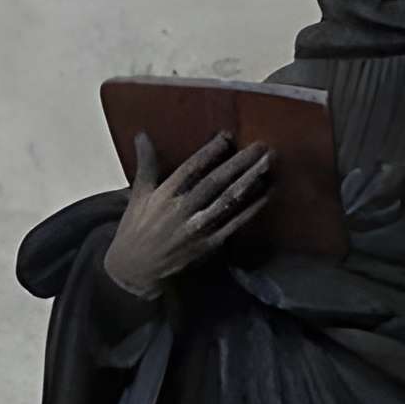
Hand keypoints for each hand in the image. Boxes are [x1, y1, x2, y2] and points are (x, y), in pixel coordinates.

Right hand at [103, 132, 274, 298]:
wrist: (136, 269)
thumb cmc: (136, 227)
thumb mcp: (138, 194)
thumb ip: (146, 164)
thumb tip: (142, 134)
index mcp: (165, 195)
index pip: (191, 168)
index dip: (211, 151)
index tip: (228, 136)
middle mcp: (183, 210)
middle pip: (216, 182)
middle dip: (240, 163)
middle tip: (261, 146)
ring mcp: (198, 229)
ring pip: (228, 201)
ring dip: (250, 182)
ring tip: (268, 165)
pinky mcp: (209, 245)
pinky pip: (234, 224)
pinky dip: (250, 209)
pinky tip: (266, 194)